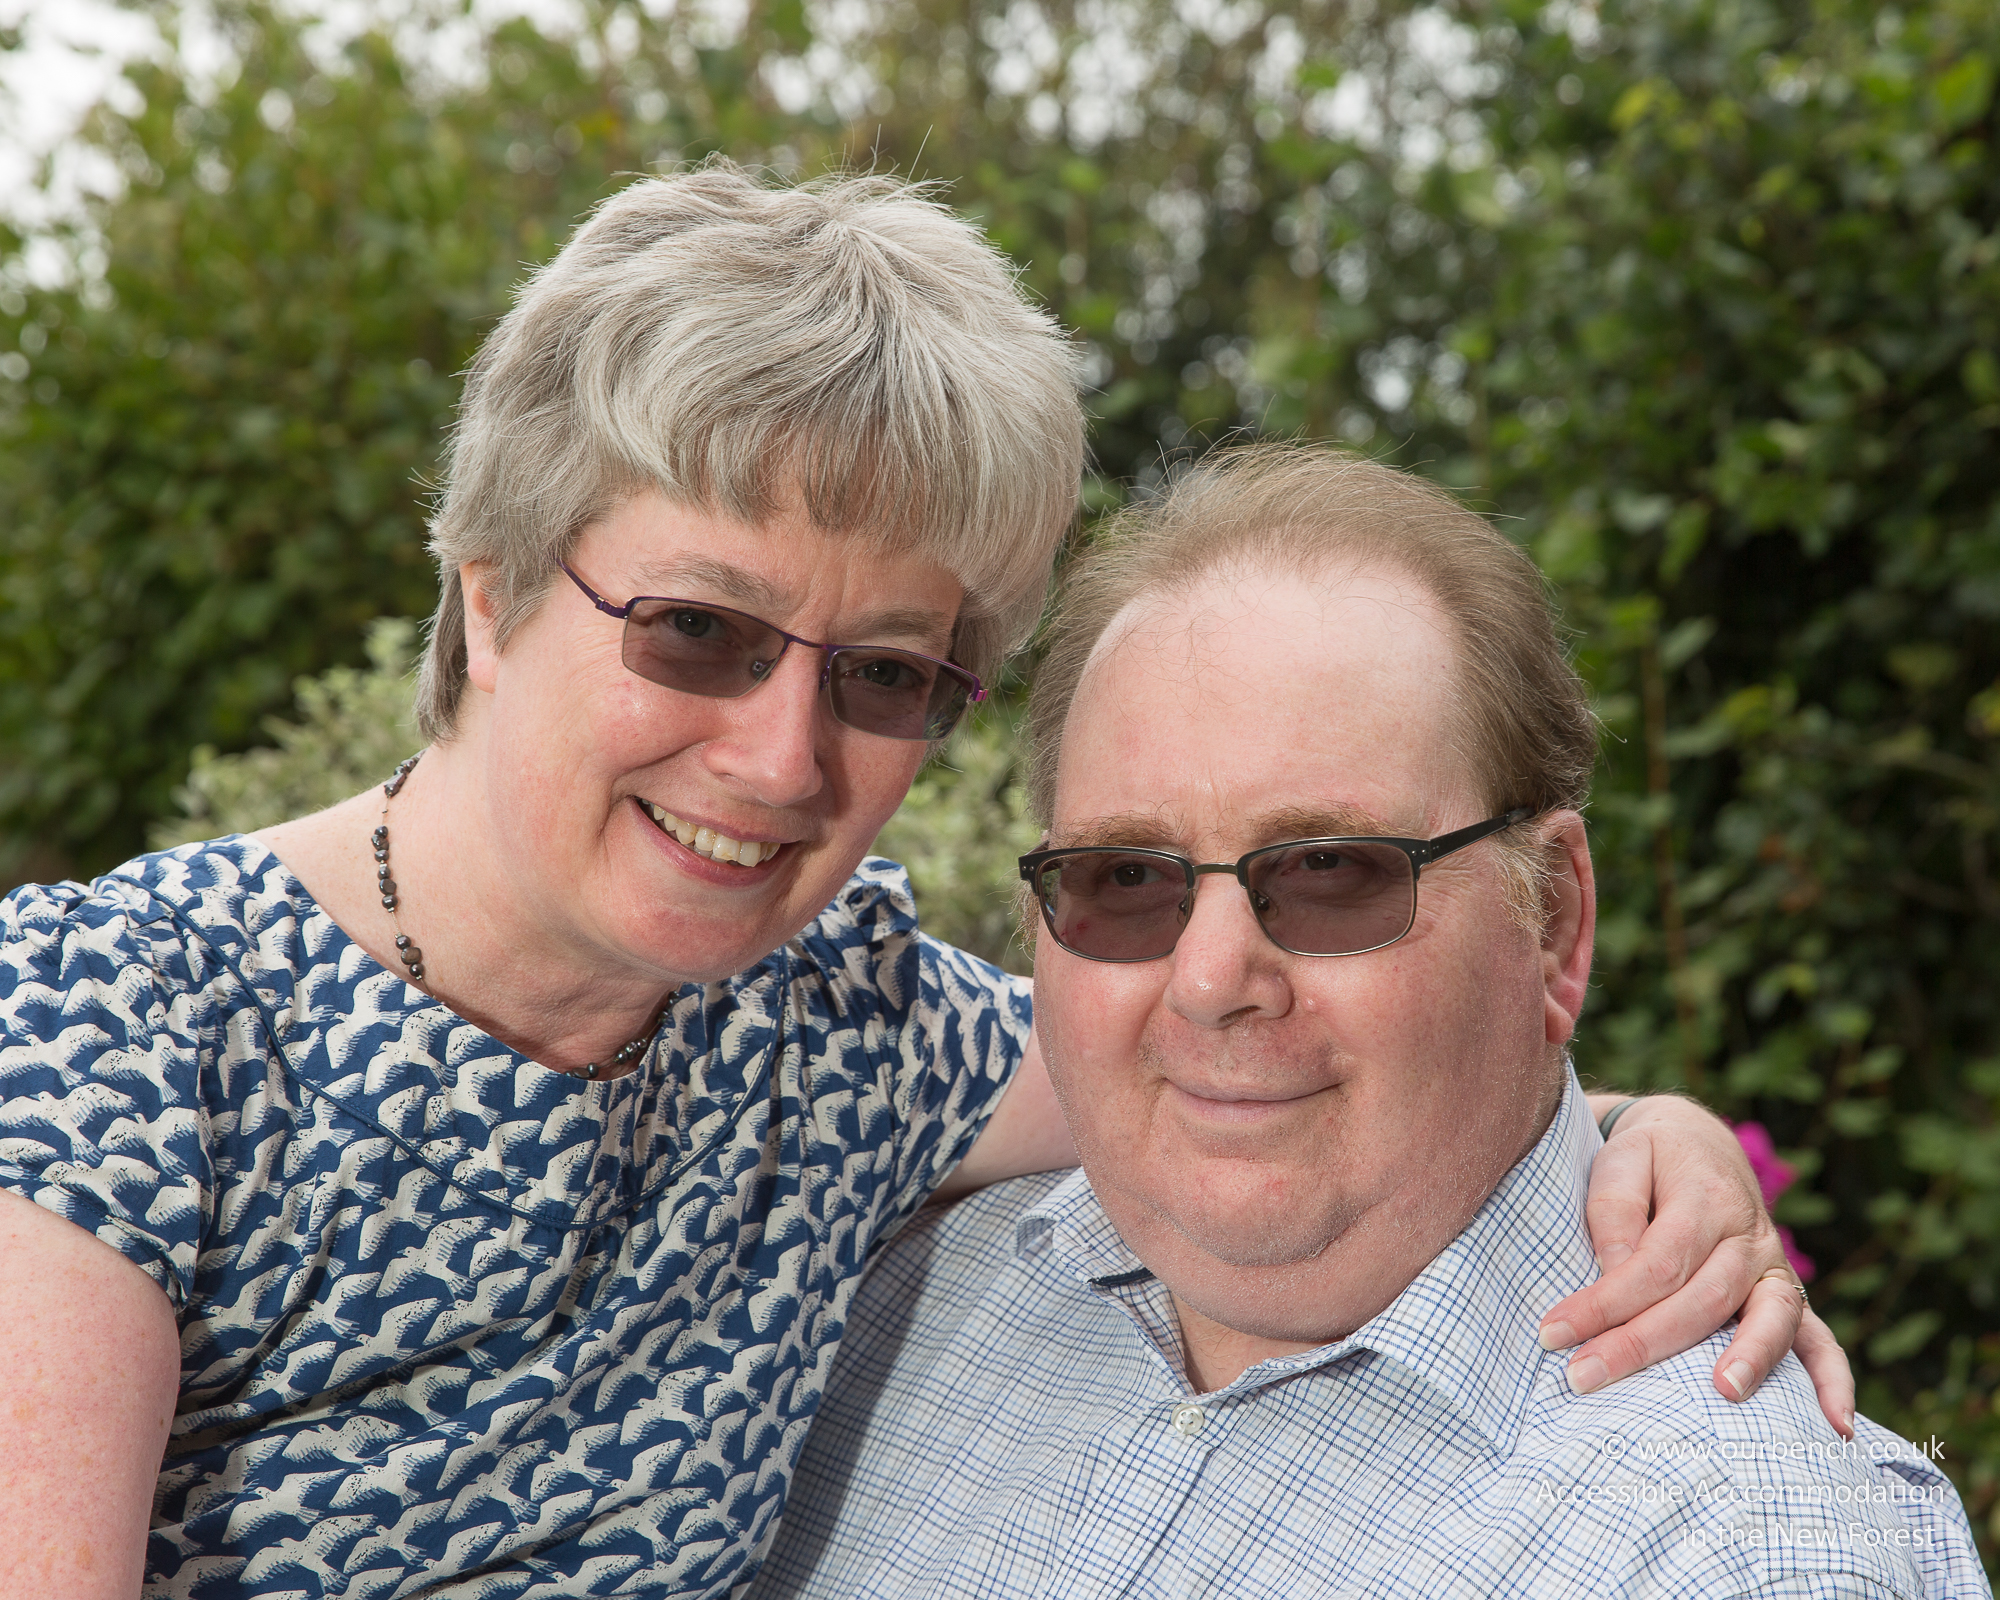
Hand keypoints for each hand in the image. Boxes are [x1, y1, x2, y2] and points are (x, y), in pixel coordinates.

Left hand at [1539, 1094, 1853, 1438]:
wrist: (1699, 1143)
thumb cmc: (1649, 1159)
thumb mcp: (1622, 1159)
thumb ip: (1615, 1211)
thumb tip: (1614, 1272)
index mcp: (1704, 1199)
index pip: (1654, 1262)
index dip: (1603, 1302)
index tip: (1553, 1333)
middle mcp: (1749, 1237)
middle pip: (1701, 1299)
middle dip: (1641, 1344)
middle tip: (1583, 1377)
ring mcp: (1774, 1269)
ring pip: (1768, 1318)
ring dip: (1749, 1359)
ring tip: (1724, 1394)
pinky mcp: (1788, 1295)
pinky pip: (1820, 1339)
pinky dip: (1833, 1382)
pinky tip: (1835, 1426)